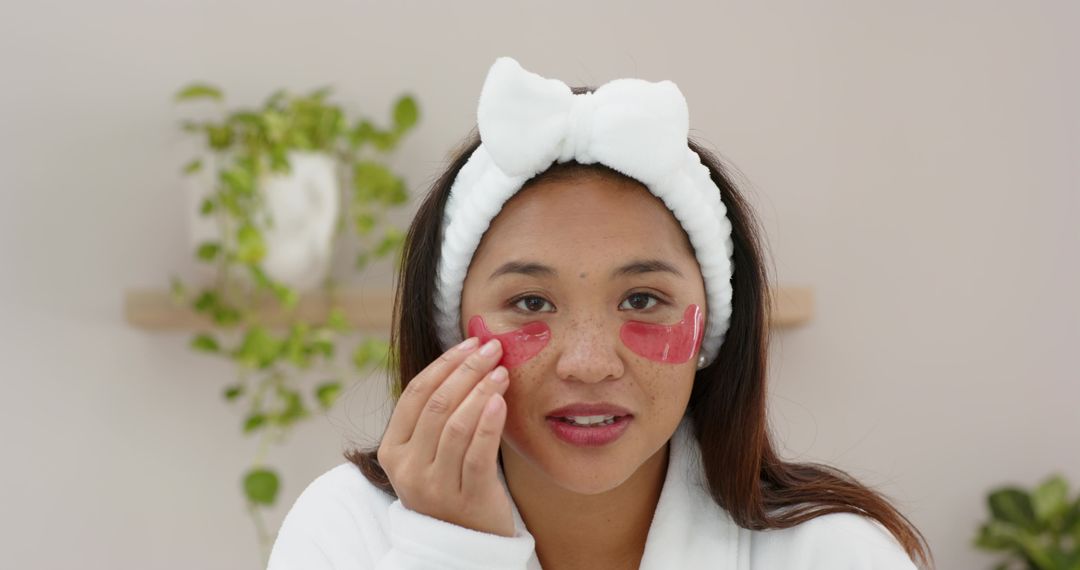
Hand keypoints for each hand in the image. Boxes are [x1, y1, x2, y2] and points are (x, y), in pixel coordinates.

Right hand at [377, 337, 514, 536]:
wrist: (465, 543)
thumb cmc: (452, 483)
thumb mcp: (430, 452)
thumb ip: (436, 414)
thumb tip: (465, 355)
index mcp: (392, 451)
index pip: (415, 394)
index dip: (445, 364)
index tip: (471, 342)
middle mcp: (407, 469)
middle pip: (437, 405)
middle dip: (467, 370)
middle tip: (493, 348)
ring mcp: (435, 487)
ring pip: (456, 426)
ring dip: (481, 391)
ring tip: (502, 371)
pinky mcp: (467, 500)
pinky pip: (477, 455)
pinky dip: (490, 424)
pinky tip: (501, 402)